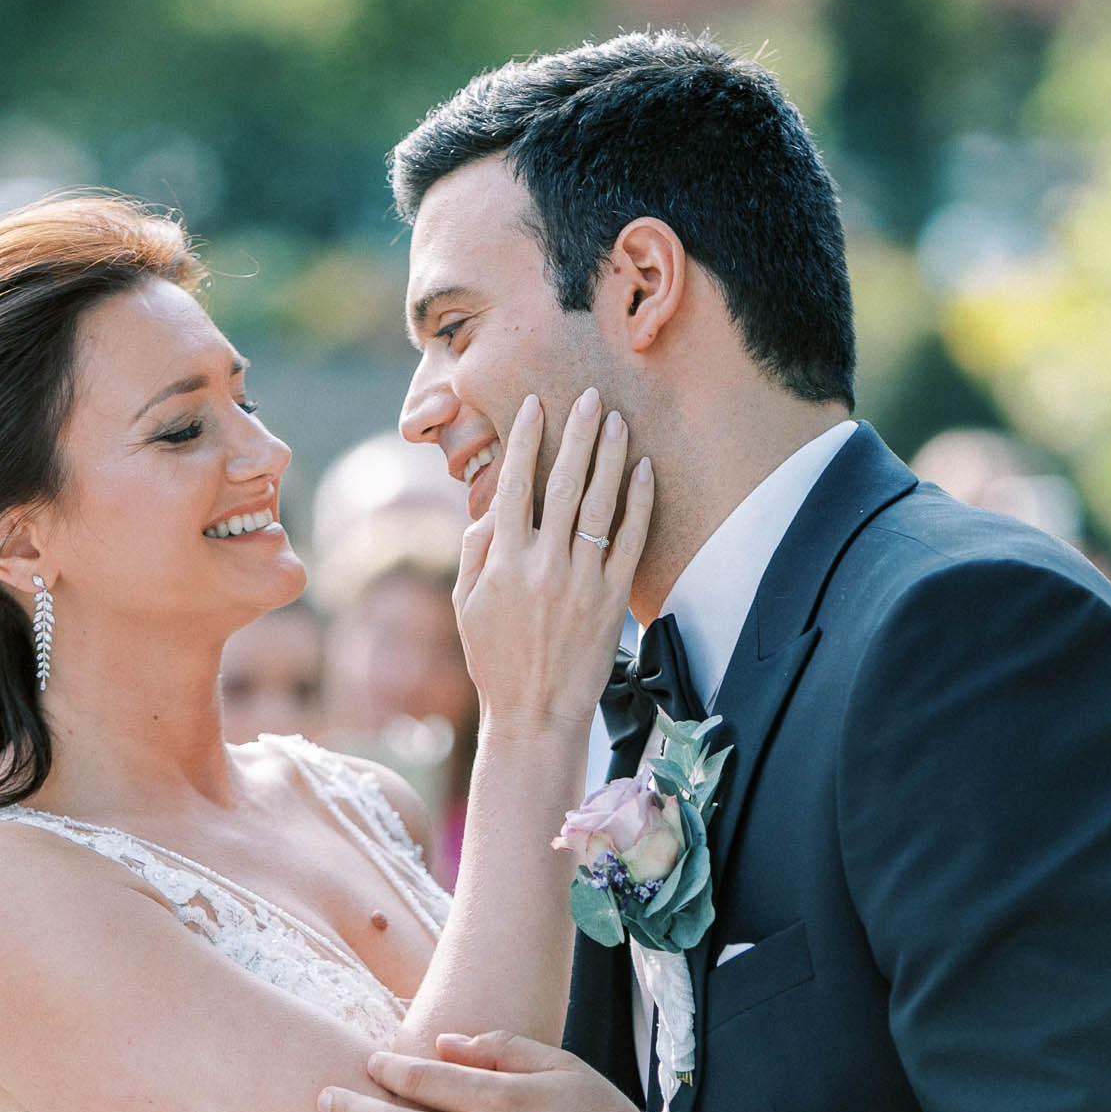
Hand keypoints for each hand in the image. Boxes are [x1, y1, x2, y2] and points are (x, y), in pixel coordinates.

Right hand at [454, 389, 652, 737]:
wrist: (535, 714)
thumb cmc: (495, 658)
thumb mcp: (466, 604)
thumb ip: (476, 551)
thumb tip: (491, 508)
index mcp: (503, 562)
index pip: (515, 485)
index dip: (525, 440)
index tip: (535, 404)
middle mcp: (544, 565)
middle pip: (564, 484)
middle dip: (578, 435)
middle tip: (590, 397)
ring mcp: (582, 581)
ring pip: (600, 505)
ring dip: (611, 458)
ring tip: (618, 421)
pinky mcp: (611, 599)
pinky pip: (630, 541)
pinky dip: (639, 504)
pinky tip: (644, 472)